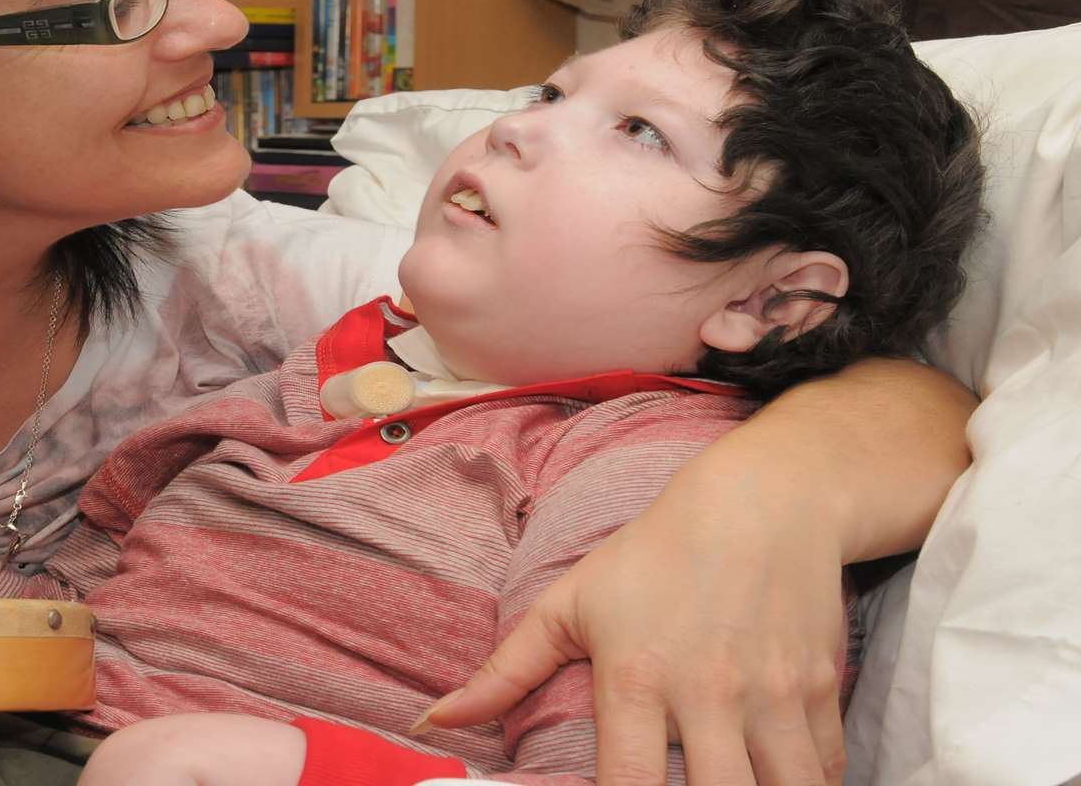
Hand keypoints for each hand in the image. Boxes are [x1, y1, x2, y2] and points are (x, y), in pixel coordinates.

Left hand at [416, 451, 849, 785]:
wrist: (761, 504)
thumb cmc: (652, 556)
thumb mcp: (569, 604)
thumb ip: (505, 671)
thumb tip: (434, 723)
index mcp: (635, 678)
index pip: (629, 785)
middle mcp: (707, 694)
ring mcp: (773, 696)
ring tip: (730, 784)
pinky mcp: (822, 692)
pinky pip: (826, 772)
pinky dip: (809, 783)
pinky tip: (776, 779)